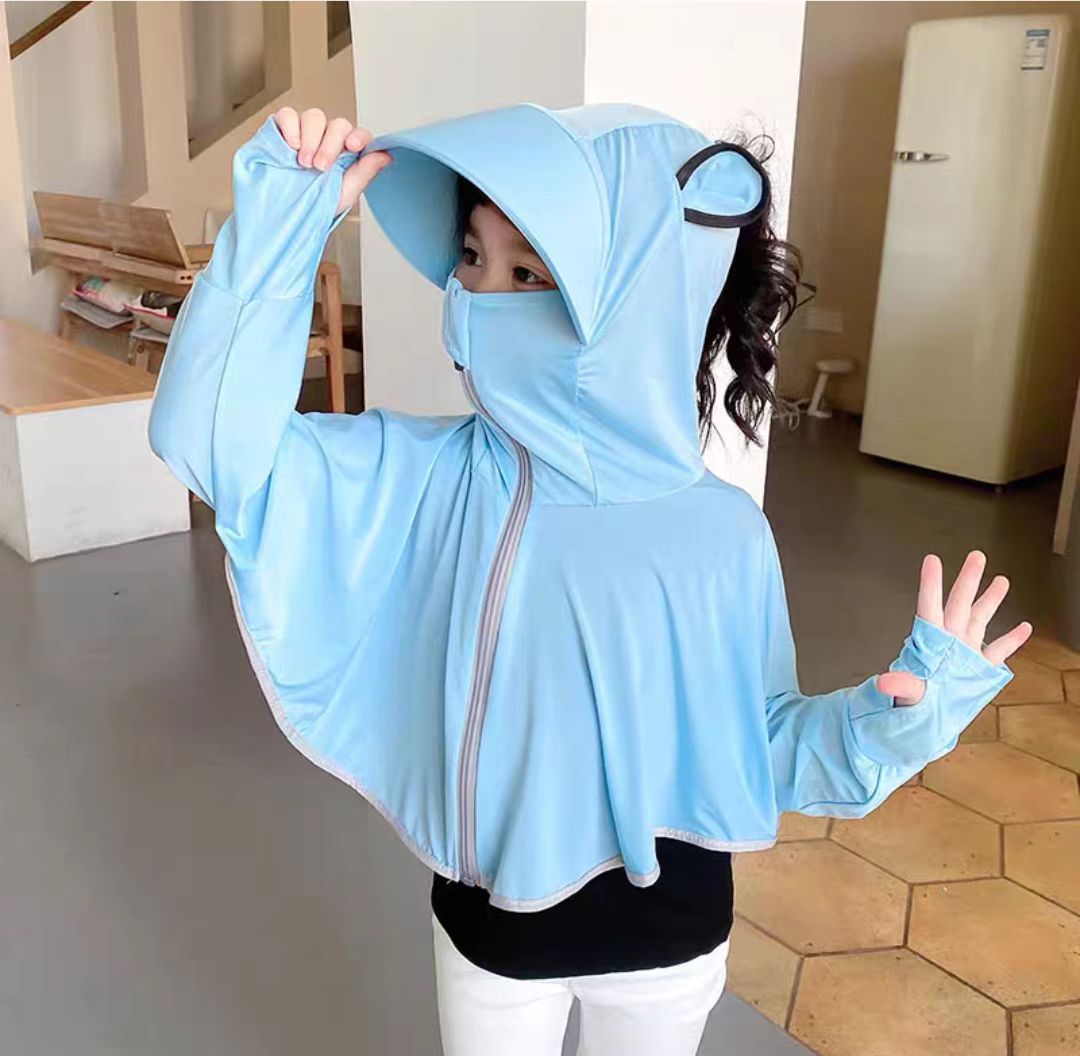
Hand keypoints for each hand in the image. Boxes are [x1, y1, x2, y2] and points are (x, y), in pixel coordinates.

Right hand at [272, 106, 391, 215]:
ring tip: (304, 163)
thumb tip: (385, 156)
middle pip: (337, 125)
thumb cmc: (317, 203)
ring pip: (314, 117)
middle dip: (330, 145)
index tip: (353, 146)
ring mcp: (306, 130)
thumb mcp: (345, 193)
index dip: (359, 136)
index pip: (359, 135)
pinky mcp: (283, 127)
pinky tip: (291, 146)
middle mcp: (329, 137)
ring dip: (311, 139)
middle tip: (320, 167)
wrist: (286, 212)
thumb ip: (365, 173)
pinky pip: (288, 115)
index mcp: (347, 151)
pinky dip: (291, 127)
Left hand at [875, 551, 1032, 705]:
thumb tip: (884, 683)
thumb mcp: (906, 694)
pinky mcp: (980, 670)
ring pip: (980, 620)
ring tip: (1001, 580)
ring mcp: (966, 654)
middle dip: (968, 581)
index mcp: (930, 643)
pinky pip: (998, 651)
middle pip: (959, 605)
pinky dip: (1011, 640)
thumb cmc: (911, 706)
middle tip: (976, 556)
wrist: (924, 724)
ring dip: (991, 601)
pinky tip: (1023, 627)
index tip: (932, 560)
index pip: (930, 607)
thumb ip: (901, 685)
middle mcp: (949, 642)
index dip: (930, 584)